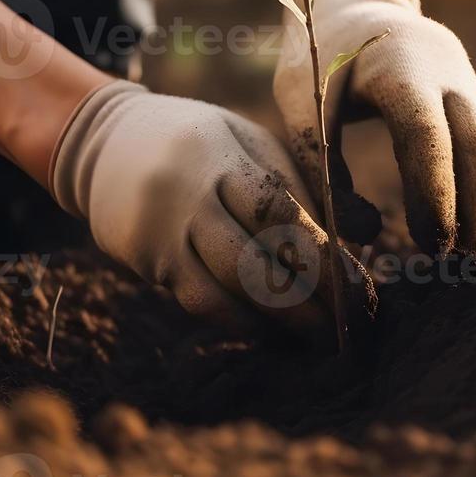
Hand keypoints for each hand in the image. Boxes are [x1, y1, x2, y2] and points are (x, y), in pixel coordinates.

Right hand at [50, 80, 357, 339]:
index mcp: (225, 156)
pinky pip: (197, 301)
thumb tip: (367, 233)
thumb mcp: (251, 142)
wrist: (108, 140)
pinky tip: (269, 330)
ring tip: (316, 337)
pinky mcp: (145, 258)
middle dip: (307, 301)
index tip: (360, 290)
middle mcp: (191, 194)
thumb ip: (304, 183)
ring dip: (276, 321)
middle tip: (347, 327)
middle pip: (254, 259)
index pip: (281, 213)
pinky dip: (239, 321)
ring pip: (225, 289)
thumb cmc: (202, 142)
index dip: (323, 257)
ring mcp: (163, 229)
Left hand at [274, 0, 475, 260]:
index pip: (427, 133)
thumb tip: (360, 233)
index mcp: (399, 65)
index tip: (431, 243)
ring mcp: (470, 85)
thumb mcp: (300, 98)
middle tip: (457, 270)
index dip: (435, 191)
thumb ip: (319, 160)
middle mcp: (448, 72)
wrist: (357, 3)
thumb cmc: (320, 55)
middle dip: (473, 211)